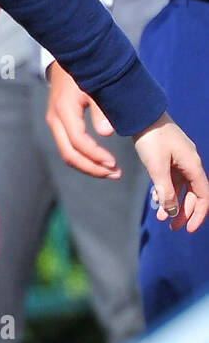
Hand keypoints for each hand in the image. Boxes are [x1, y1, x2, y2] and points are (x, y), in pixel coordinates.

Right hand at [44, 61, 119, 178]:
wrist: (69, 59)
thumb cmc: (86, 71)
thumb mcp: (96, 87)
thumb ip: (101, 110)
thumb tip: (107, 133)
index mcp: (64, 110)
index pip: (78, 141)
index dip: (96, 156)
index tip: (114, 164)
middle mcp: (55, 120)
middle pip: (69, 154)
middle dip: (92, 168)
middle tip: (115, 174)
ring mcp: (55, 123)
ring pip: (67, 154)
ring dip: (88, 166)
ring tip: (110, 172)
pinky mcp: (59, 124)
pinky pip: (68, 147)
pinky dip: (84, 158)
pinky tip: (100, 161)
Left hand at [133, 112, 208, 232]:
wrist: (140, 113)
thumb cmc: (150, 138)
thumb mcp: (156, 167)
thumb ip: (165, 189)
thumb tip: (171, 211)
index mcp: (193, 165)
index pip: (202, 195)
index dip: (198, 214)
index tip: (187, 229)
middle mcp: (190, 162)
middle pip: (192, 193)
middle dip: (183, 211)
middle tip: (171, 227)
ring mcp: (179, 158)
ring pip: (180, 186)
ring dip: (172, 202)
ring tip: (160, 217)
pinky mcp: (168, 155)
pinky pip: (170, 177)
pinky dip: (164, 189)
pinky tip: (155, 198)